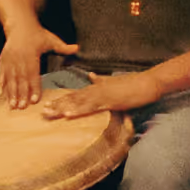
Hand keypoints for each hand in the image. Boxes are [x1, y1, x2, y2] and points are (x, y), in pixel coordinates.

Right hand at [0, 26, 77, 108]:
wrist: (20, 24)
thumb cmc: (37, 34)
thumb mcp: (51, 39)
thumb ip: (63, 46)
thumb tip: (77, 48)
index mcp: (31, 54)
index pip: (33, 74)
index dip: (34, 87)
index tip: (34, 100)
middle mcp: (18, 58)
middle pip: (20, 79)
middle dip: (20, 94)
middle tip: (21, 107)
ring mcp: (9, 59)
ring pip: (9, 78)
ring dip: (10, 93)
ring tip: (11, 105)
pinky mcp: (2, 60)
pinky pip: (0, 74)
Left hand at [42, 69, 156, 119]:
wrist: (147, 82)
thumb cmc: (132, 84)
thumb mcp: (113, 82)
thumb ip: (100, 79)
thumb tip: (90, 75)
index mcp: (95, 88)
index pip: (74, 95)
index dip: (61, 100)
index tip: (48, 105)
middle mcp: (95, 90)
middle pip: (72, 99)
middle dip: (57, 105)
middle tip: (42, 112)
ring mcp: (101, 95)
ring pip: (78, 102)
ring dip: (63, 108)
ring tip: (50, 113)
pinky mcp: (108, 101)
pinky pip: (90, 107)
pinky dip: (78, 110)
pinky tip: (68, 114)